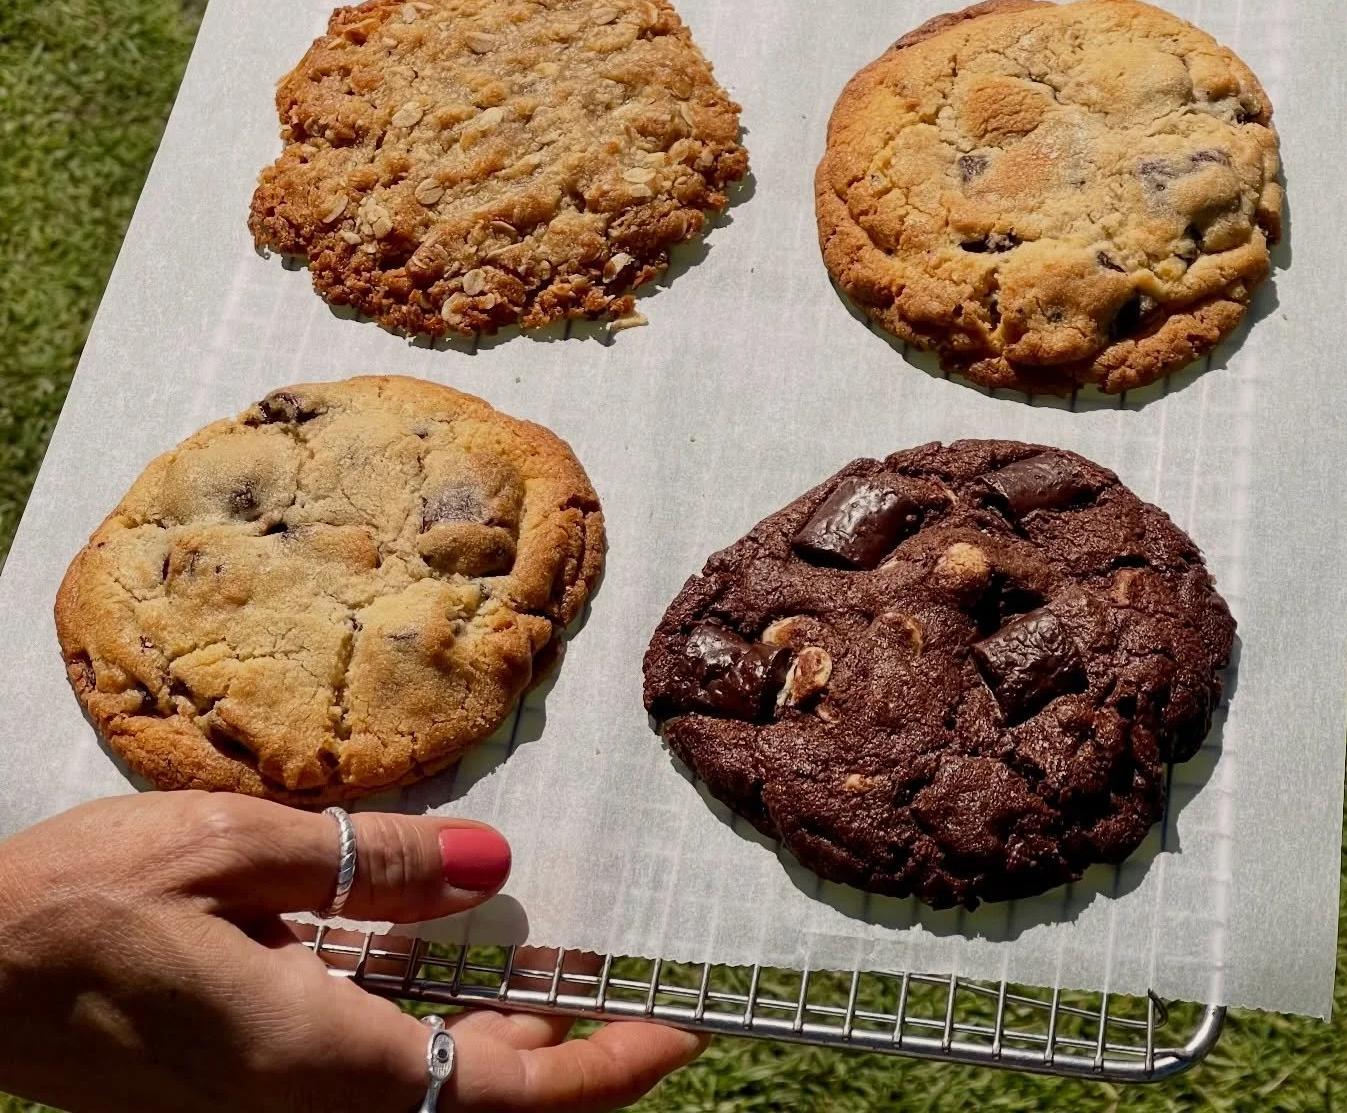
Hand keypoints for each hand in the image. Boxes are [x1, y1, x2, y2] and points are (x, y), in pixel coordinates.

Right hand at [0, 793, 703, 1112]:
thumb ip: (374, 865)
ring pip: (414, 1103)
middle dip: (559, 1067)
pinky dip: (419, 1044)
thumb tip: (492, 871)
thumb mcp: (237, 849)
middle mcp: (294, 1110)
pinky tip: (426, 977)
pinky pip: (357, 1087)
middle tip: (623, 1000)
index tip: (678, 1036)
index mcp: (311, 1060)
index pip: (495, 1095)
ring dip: (490, 1054)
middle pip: (465, 1110)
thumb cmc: (79, 906)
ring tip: (549, 982)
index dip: (600, 1075)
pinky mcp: (229, 1099)